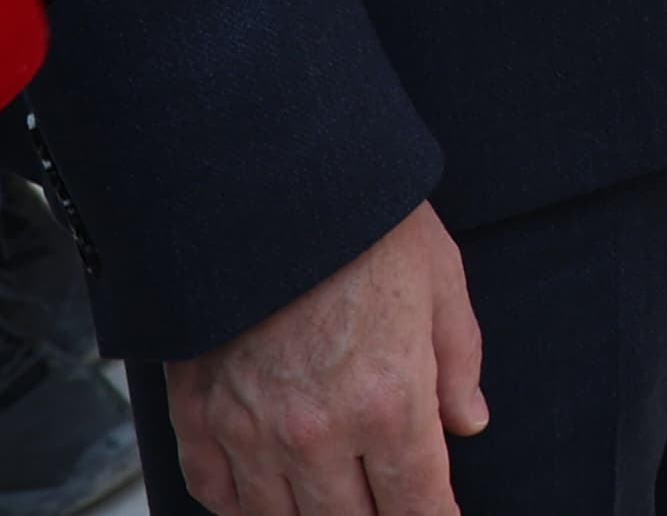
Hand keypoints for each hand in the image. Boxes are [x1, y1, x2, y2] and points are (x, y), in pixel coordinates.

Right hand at [164, 201, 484, 515]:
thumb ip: (458, 364)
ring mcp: (250, 430)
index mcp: (389, 401)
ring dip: (312, 514)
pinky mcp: (198, 415)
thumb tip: (468, 423)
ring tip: (333, 499)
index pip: (418, 504)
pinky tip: (269, 494)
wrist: (264, 183)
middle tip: (389, 500)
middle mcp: (317, 432)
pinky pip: (217, 493)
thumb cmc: (359, 222)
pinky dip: (244, 504)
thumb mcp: (440, 282)